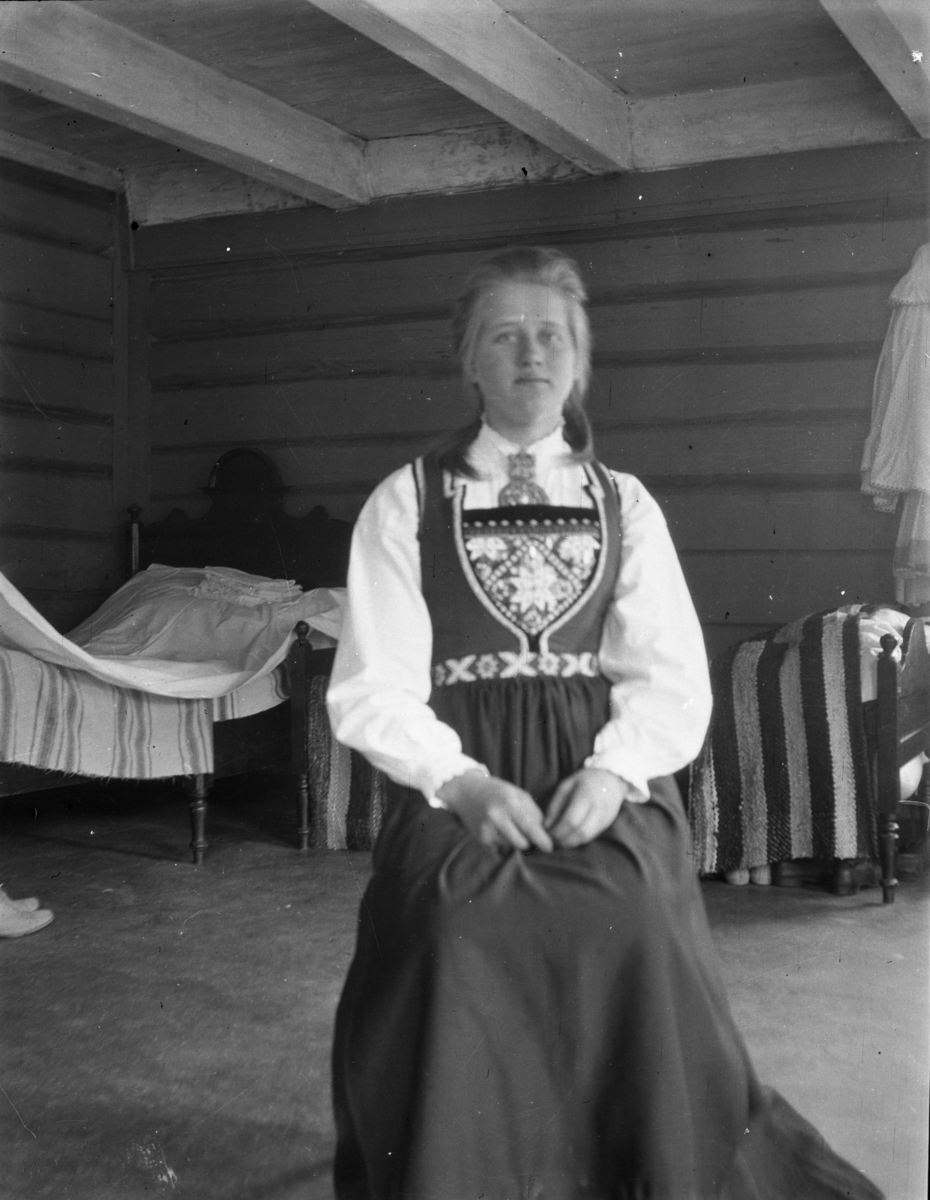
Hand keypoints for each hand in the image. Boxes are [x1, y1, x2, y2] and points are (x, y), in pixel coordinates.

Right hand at [437, 769, 552, 852]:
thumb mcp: (518, 794)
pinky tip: (497, 828)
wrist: (466, 792)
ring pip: (512, 846)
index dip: (542, 840)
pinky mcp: (481, 839)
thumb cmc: (498, 792)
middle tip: (527, 834)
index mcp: (510, 802)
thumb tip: (545, 833)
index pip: (530, 827)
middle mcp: (497, 817)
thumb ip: (533, 812)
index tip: (550, 848)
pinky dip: (503, 841)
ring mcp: (487, 829)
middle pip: (522, 843)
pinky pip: (501, 847)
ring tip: (508, 826)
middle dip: (528, 841)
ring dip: (515, 841)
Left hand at [544, 768, 626, 847]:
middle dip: (563, 841)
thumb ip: (555, 806)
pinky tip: (569, 837)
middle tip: (551, 840)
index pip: (571, 821)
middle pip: (580, 833)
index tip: (547, 834)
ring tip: (558, 840)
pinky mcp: (606, 825)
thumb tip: (546, 827)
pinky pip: (590, 837)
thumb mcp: (565, 787)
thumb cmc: (584, 781)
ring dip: (570, 843)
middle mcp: (598, 809)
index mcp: (586, 796)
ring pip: (586, 838)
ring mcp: (605, 818)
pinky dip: (577, 840)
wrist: (611, 780)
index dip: (558, 831)